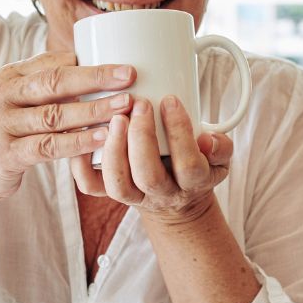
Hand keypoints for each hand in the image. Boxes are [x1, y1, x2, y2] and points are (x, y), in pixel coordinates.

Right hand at [0, 51, 135, 211]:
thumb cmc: (5, 130)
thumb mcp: (16, 99)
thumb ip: (45, 82)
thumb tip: (87, 58)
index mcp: (9, 77)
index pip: (54, 65)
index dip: (91, 65)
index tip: (126, 67)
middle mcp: (2, 95)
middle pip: (54, 83)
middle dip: (95, 78)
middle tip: (129, 77)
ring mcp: (1, 125)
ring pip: (54, 115)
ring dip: (93, 111)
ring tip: (124, 107)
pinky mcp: (5, 154)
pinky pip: (48, 146)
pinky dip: (77, 142)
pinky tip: (102, 139)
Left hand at [72, 96, 232, 225]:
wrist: (177, 202)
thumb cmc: (198, 166)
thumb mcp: (219, 159)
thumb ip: (221, 147)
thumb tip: (208, 139)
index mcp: (193, 184)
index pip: (189, 164)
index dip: (180, 134)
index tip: (171, 100)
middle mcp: (162, 194)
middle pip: (149, 175)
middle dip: (142, 138)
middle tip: (139, 104)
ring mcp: (134, 196)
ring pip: (118, 184)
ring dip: (113, 150)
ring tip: (115, 117)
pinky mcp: (111, 193)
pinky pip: (90, 186)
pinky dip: (81, 164)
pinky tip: (84, 134)